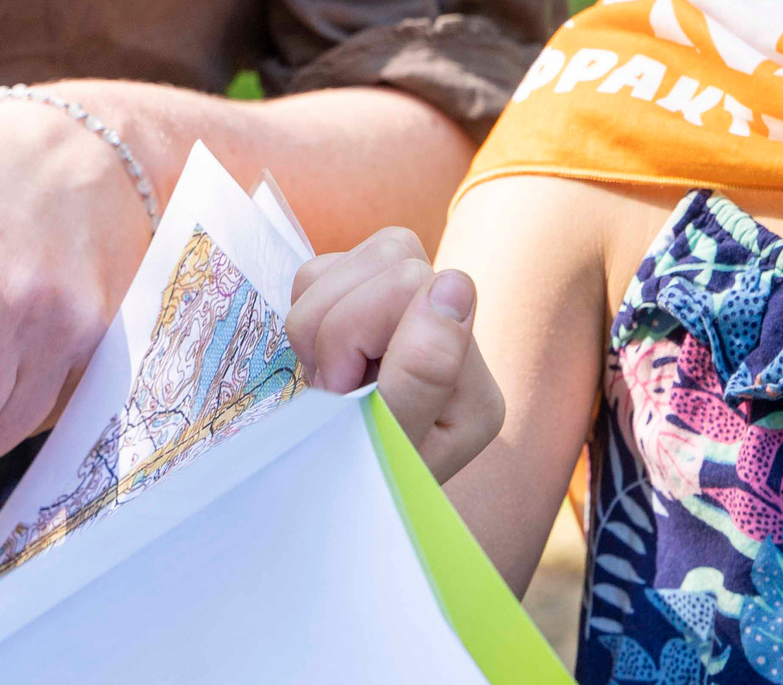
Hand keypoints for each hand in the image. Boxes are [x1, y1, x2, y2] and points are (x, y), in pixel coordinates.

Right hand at [288, 227, 504, 481]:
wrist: (314, 529)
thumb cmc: (348, 497)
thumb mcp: (383, 448)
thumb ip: (420, 371)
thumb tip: (455, 281)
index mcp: (472, 386)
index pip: (410, 285)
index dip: (351, 333)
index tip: (339, 394)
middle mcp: (460, 346)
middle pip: (393, 255)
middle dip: (337, 326)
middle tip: (331, 389)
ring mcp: (417, 322)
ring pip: (364, 253)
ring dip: (320, 319)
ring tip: (326, 380)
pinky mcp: (375, 313)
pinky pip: (331, 271)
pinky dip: (309, 313)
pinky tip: (320, 364)